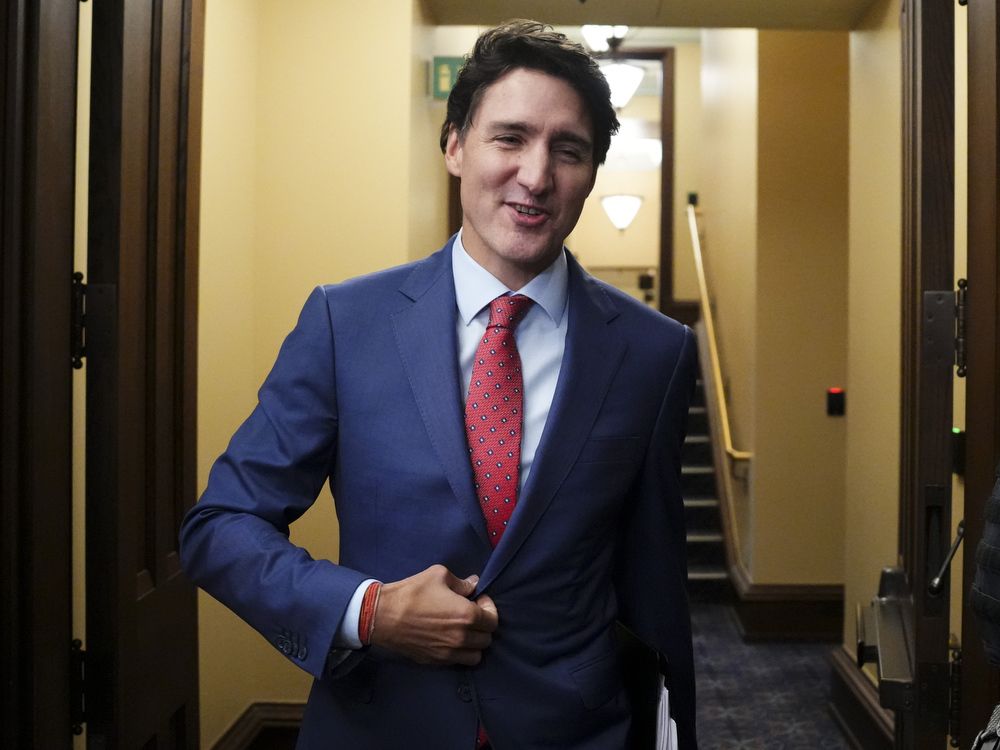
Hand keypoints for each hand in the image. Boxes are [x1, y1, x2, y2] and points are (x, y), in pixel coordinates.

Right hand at [370, 564, 498, 665]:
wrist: (383, 616)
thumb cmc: (412, 592)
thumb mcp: (438, 575)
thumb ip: (461, 582)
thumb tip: (474, 584)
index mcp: (466, 615)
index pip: (493, 620)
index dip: (489, 608)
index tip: (478, 601)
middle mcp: (461, 638)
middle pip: (487, 639)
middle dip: (483, 626)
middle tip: (471, 614)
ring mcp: (449, 652)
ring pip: (476, 656)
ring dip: (474, 643)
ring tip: (463, 630)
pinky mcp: (436, 661)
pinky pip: (458, 662)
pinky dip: (460, 653)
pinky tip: (450, 640)